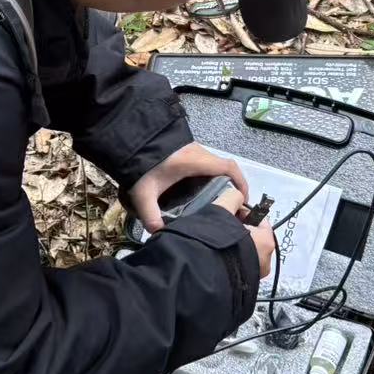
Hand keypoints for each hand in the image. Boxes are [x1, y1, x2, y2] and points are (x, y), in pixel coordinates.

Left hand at [128, 142, 249, 233]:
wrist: (130, 139)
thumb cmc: (141, 165)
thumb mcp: (144, 193)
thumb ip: (151, 215)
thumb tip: (159, 235)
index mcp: (196, 161)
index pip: (228, 167)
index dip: (241, 182)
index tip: (243, 199)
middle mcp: (199, 153)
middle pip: (224, 168)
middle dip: (231, 186)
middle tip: (229, 206)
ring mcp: (192, 150)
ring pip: (214, 166)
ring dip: (220, 181)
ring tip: (216, 202)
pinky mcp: (185, 151)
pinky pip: (205, 164)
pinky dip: (209, 176)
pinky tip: (200, 193)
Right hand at [214, 183, 275, 277]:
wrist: (204, 275)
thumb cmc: (219, 240)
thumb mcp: (224, 209)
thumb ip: (232, 197)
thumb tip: (235, 195)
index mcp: (267, 240)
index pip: (259, 218)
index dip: (243, 211)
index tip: (228, 211)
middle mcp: (266, 260)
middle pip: (253, 236)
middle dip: (238, 229)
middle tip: (220, 225)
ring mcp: (254, 276)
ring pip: (245, 251)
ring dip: (233, 244)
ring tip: (215, 240)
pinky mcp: (242, 286)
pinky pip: (237, 265)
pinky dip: (229, 259)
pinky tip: (214, 254)